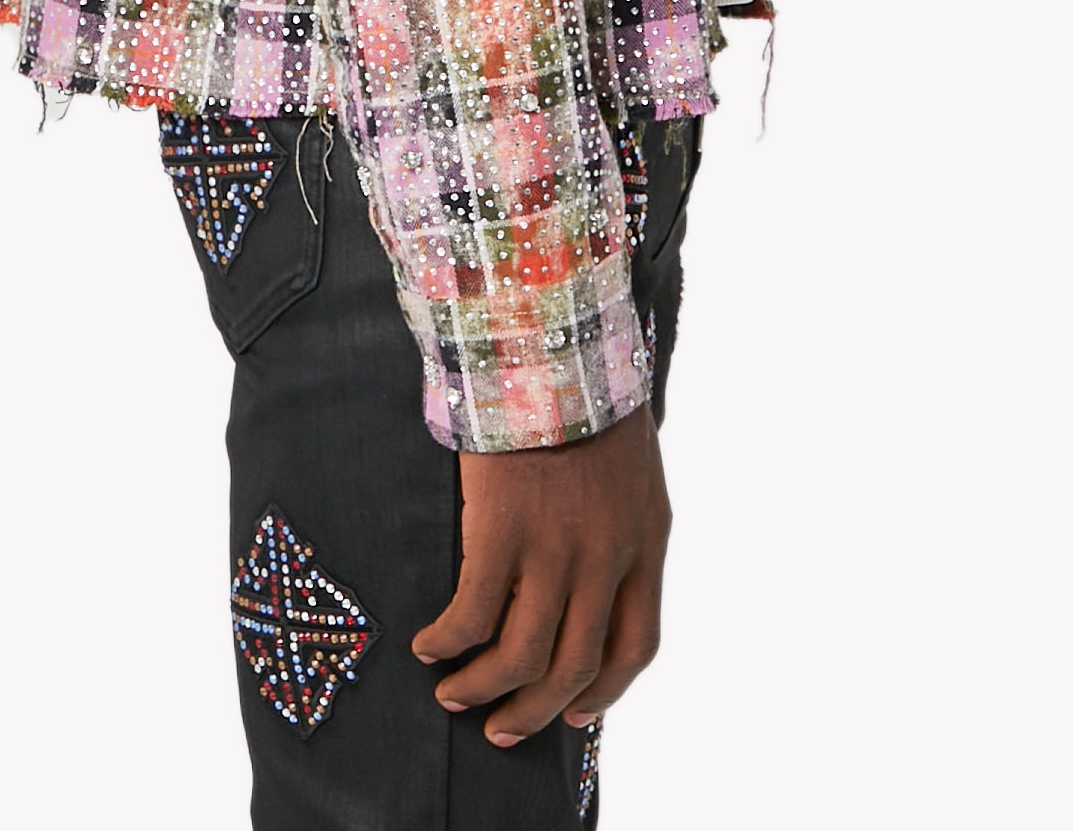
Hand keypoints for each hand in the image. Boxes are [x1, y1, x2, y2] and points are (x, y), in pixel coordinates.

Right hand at [411, 401, 670, 744]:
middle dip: (537, 711)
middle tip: (503, 729)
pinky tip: (428, 643)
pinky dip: (449, 640)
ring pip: (522, 656)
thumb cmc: (586, 391)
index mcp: (644, 541)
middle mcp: (605, 557)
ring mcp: (555, 548)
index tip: (578, 714)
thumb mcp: (631, 467)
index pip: (636, 645)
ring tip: (453, 694)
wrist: (553, 342)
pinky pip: (473, 613)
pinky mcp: (501, 530)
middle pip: (576, 666)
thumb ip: (618, 525)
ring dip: (484, 688)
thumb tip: (591, 572)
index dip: (606, 691)